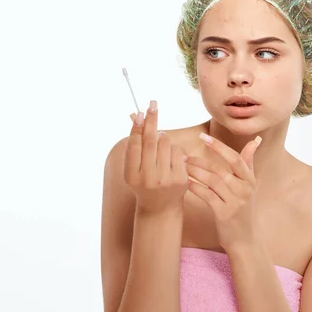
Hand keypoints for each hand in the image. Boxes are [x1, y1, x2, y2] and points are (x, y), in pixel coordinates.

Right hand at [124, 100, 188, 214]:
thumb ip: (134, 147)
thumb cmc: (145, 183)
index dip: (138, 127)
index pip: (134, 145)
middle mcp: (147, 178)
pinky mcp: (180, 179)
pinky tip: (171, 158)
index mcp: (131, 175)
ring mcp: (165, 179)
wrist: (160, 207)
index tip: (141, 112)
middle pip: (150, 141)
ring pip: (165, 143)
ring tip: (160, 148)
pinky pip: (178, 151)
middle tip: (153, 104)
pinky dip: (174, 150)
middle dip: (152, 120)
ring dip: (163, 138)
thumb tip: (139, 118)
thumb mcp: (134, 169)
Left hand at [185, 133, 261, 251]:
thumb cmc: (243, 210)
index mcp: (250, 180)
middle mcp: (244, 189)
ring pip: (212, 181)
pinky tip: (186, 182)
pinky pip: (207, 195)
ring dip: (195, 172)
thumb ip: (249, 163)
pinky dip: (195, 187)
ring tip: (182, 167)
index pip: (235, 158)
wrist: (244, 240)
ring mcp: (235, 202)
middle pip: (220, 169)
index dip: (218, 146)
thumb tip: (256, 140)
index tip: (203, 137)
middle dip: (200, 160)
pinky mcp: (224, 213)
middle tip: (184, 156)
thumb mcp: (249, 186)